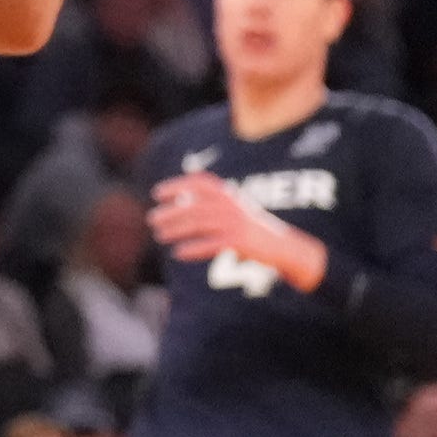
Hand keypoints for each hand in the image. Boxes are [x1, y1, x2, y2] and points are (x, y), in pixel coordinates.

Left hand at [147, 166, 321, 287]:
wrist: (284, 247)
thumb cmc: (250, 229)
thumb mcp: (232, 211)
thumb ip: (209, 206)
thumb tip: (175, 206)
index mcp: (229, 195)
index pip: (200, 183)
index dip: (178, 185)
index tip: (157, 193)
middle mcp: (231, 205)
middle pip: (194, 206)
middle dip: (170, 212)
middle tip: (152, 220)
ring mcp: (235, 223)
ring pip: (198, 224)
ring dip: (176, 230)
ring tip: (159, 236)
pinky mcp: (239, 242)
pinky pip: (210, 244)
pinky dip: (192, 249)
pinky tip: (178, 253)